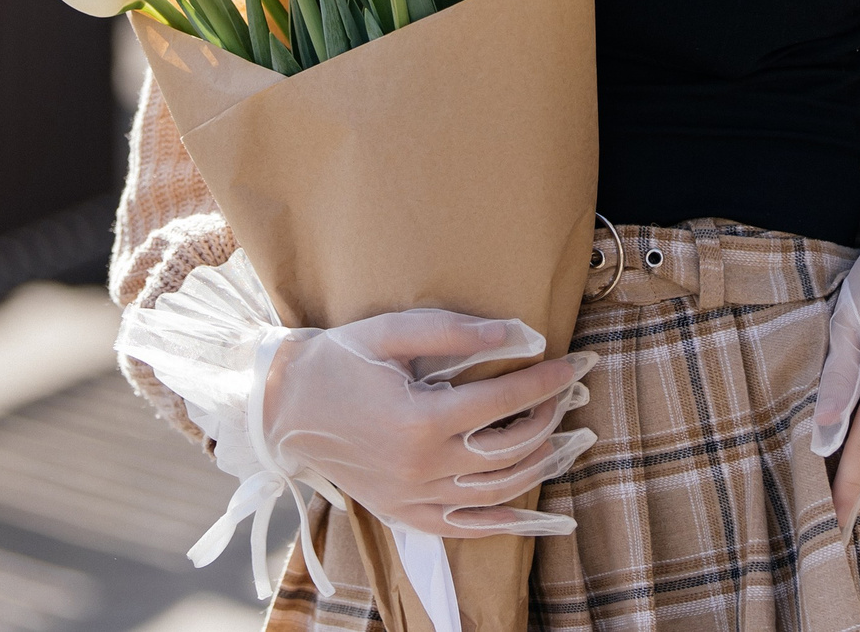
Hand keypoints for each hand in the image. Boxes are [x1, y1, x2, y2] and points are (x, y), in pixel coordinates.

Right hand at [261, 309, 595, 536]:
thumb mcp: (391, 331)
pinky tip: (531, 507)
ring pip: (496, 490)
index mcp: (419, 419)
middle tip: (566, 394)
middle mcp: (420, 466)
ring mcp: (411, 496)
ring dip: (538, 463)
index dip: (545, 381)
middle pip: (508, 448)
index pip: (502, 401)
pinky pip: (462, 526)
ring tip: (560, 436)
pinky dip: (502, 520)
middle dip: (548, 417)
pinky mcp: (402, 512)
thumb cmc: (339, 360)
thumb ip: (454, 332)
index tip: (574, 364)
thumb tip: (516, 334)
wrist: (285, 406)